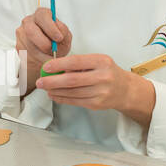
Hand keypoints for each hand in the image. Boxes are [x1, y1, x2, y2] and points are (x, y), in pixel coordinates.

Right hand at [15, 6, 70, 91]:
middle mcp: (28, 22)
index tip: (59, 38)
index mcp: (41, 15)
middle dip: (44, 43)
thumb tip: (59, 32)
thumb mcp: (65, 37)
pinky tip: (43, 59)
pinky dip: (37, 60)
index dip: (51, 27)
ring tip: (51, 56)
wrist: (48, 55)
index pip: (42, 16)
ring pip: (29, 46)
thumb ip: (64, 32)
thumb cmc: (57, 42)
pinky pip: (26, 55)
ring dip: (42, 54)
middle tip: (53, 49)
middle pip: (31, 31)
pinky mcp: (18, 47)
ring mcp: (21, 35)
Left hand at [36, 53, 155, 125]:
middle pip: (72, 80)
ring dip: (55, 91)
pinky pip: (75, 101)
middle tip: (40, 82)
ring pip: (72, 92)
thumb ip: (79, 64)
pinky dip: (62, 98)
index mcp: (102, 62)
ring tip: (45, 88)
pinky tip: (54, 95)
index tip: (46, 67)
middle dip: (52, 81)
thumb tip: (55, 69)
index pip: (76, 62)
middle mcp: (103, 77)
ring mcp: (101, 92)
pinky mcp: (97, 104)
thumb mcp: (97, 62)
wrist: (125, 90)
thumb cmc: (107, 72)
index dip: (59, 64)